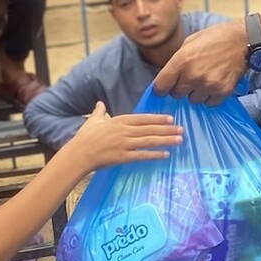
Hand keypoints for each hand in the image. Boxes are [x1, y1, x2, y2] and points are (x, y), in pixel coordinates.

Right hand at [64, 102, 181, 170]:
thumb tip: (100, 103)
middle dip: (167, 129)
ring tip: (179, 140)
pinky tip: (166, 154)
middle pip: (150, 129)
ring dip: (166, 140)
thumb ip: (99, 112)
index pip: (143, 118)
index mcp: (119, 121)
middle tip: (181, 129)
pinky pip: (142, 156)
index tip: (170, 118)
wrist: (78, 154)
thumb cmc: (84, 137)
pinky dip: (154, 155)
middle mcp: (124, 131)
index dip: (158, 118)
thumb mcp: (93, 121)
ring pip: (149, 141)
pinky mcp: (123, 157)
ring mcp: (124, 144)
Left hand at [153, 20, 250, 103]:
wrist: (242, 39)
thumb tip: (169, 76)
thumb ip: (177, 61)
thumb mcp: (189, 42)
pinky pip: (209, 103)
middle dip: (180, 87)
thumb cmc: (215, 37)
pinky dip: (210, 96)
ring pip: (193, 100)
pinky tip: (215, 83)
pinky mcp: (222, 91)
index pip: (160, 86)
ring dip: (196, 92)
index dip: (161, 87)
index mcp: (181, 61)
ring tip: (205, 79)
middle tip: (190, 78)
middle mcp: (193, 76)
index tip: (165, 86)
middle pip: (176, 94)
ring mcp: (208, 85)